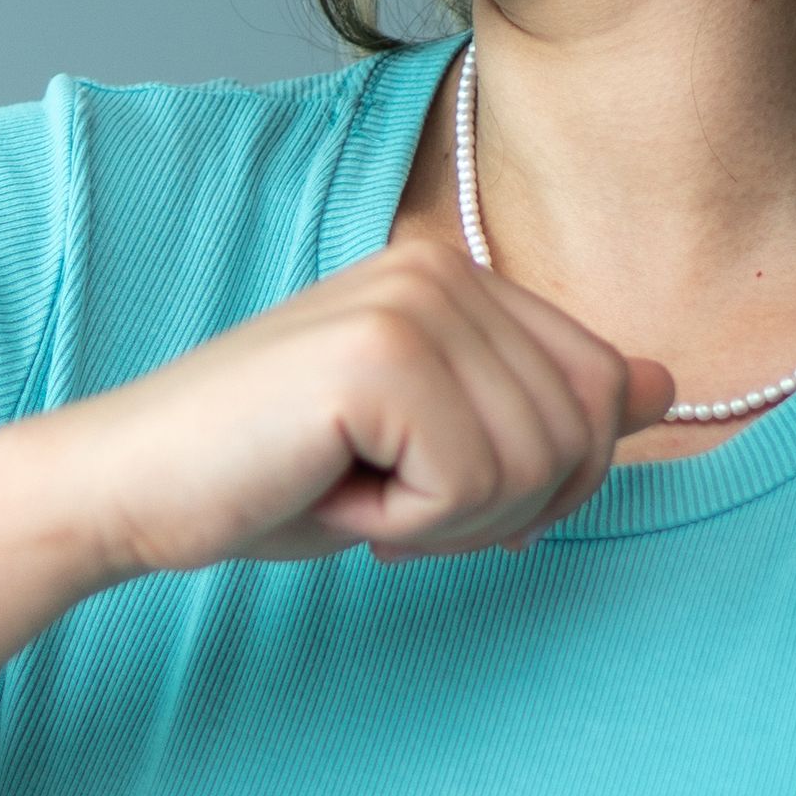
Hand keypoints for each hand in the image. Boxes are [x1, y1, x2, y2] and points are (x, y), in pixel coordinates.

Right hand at [38, 244, 663, 578]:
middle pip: (582, 431)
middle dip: (501, 507)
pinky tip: (331, 495)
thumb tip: (662, 386)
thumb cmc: (269, 475)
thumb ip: (538, 408)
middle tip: (388, 504)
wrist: (133, 487)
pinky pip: (470, 487)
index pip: (599, 386)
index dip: (546, 477)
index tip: (439, 495)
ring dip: (447, 522)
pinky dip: (406, 527)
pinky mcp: (380, 359)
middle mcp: (442, 268)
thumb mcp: (427, 445)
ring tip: (351, 493)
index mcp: (456, 274)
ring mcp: (411, 304)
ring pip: (535, 465)